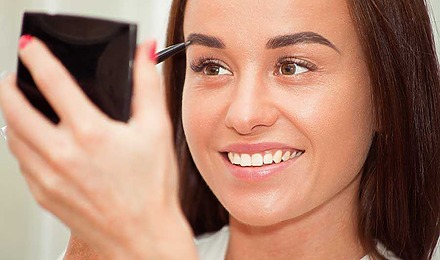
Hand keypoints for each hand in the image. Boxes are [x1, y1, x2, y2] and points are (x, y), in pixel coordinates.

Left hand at [0, 37, 196, 258]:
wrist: (143, 234)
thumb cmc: (152, 188)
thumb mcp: (156, 129)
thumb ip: (147, 85)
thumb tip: (145, 53)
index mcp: (89, 133)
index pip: (52, 81)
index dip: (37, 57)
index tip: (30, 47)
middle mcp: (62, 154)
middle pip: (14, 109)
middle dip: (9, 86)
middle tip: (13, 78)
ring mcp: (48, 177)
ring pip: (12, 138)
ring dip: (11, 116)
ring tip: (20, 108)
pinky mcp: (44, 195)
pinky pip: (21, 164)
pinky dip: (21, 146)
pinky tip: (36, 144)